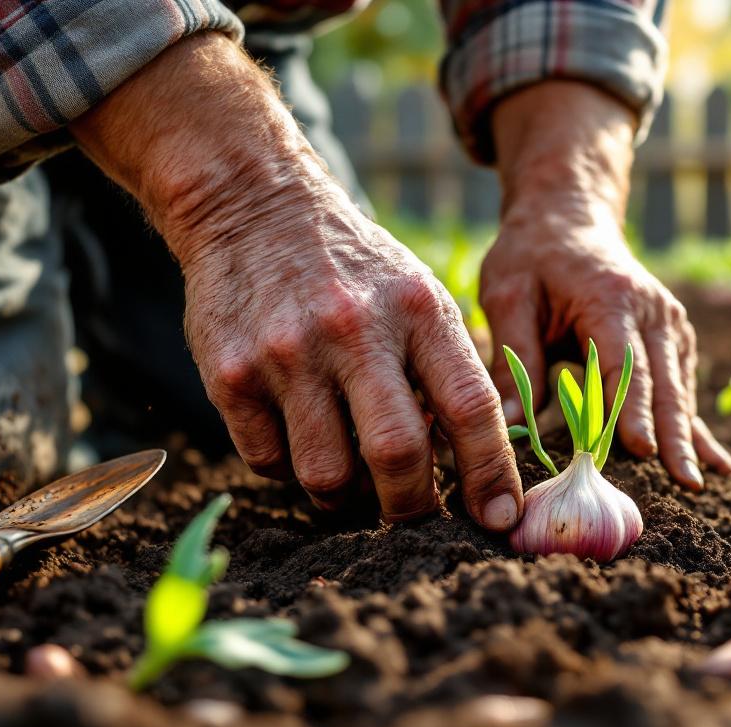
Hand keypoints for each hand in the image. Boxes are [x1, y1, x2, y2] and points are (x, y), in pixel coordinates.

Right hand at [70, 33, 521, 527]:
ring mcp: (287, 354)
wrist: (253, 205)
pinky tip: (301, 440)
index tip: (500, 516)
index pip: (470, 407)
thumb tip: (477, 467)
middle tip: (415, 513)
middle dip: (412, 505)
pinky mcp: (229, 374)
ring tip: (353, 484)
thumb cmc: (357, 272)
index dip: (490, 473)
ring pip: (327, 474)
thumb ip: (447, 371)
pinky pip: (268, 462)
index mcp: (418, 311)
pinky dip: (290, 470)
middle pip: (397, 454)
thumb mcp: (418, 296)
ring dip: (346, 499)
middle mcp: (354, 331)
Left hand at [485, 83, 730, 488]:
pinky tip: (719, 464)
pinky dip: (696, 427)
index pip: (623, 362)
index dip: (630, 408)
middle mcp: (652, 312)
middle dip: (674, 435)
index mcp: (611, 298)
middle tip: (684, 482)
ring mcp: (669, 325)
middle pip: (664, 382)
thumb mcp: (507, 296)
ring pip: (678, 390)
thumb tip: (509, 425)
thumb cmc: (531, 259)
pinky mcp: (672, 340)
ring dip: (687, 437)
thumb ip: (513, 360)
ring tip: (695, 483)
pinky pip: (682, 388)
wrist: (569, 220)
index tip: (641, 449)